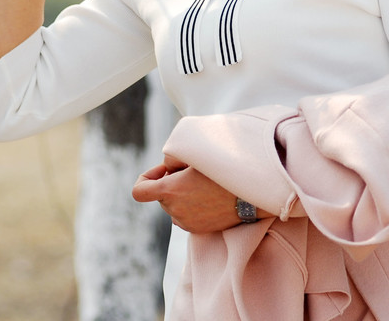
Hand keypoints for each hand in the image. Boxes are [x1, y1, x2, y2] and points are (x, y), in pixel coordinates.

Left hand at [131, 155, 255, 233]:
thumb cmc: (222, 171)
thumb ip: (173, 162)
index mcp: (170, 190)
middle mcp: (174, 210)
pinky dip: (190, 206)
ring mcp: (185, 222)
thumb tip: (166, 169)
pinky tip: (207, 197)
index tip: (163, 171)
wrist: (249, 195)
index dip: (146, 178)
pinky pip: (184, 215)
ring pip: (173, 206)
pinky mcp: (196, 230)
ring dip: (180, 196)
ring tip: (202, 185)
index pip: (139, 192)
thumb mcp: (194, 158)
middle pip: (160, 196)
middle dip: (170, 183)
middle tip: (191, 172)